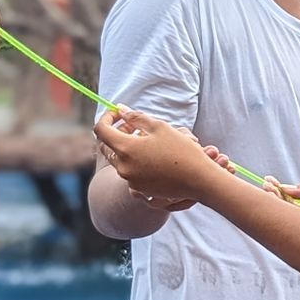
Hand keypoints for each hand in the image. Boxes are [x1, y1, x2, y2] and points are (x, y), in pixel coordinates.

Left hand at [93, 108, 224, 202]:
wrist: (198, 180)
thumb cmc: (181, 150)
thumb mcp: (159, 127)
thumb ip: (136, 117)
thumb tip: (121, 110)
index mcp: (125, 149)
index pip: (101, 130)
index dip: (107, 117)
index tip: (118, 113)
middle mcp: (123, 167)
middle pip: (106, 146)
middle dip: (116, 132)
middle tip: (133, 125)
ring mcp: (130, 180)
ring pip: (118, 159)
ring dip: (126, 146)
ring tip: (147, 139)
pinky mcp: (140, 189)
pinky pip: (130, 171)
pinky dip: (135, 160)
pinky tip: (153, 155)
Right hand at [253, 174, 299, 224]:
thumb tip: (289, 188)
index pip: (285, 200)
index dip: (275, 190)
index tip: (268, 180)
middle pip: (279, 209)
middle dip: (270, 196)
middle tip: (265, 186)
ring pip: (281, 219)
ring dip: (273, 205)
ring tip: (268, 192)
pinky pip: (289, 231)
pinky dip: (281, 220)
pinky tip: (276, 208)